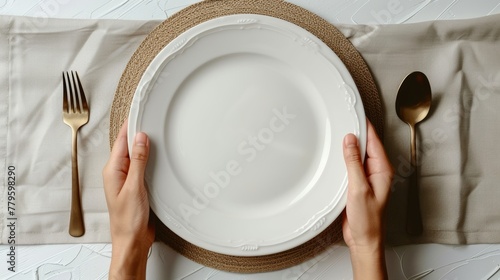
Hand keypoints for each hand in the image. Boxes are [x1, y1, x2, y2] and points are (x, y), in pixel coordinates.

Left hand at [103, 121, 153, 279]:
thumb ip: (137, 161)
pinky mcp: (136, 186)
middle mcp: (118, 172)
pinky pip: (142, 165)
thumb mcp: (134, 187)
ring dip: (144, 144)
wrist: (132, 241)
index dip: (131, 124)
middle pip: (128, 145)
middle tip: (151, 115)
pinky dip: (149, 157)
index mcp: (113, 170)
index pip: (122, 140)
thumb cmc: (128, 220)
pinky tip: (156, 155)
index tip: (139, 109)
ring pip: (136, 154)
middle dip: (138, 130)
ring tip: (155, 130)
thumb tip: (140, 138)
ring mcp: (127, 179)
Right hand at [342, 120, 392, 279]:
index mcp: (383, 170)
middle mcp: (376, 171)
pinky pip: (350, 165)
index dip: (365, 125)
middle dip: (355, 132)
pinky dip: (342, 159)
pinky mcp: (357, 184)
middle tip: (342, 118)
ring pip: (357, 155)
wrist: (364, 240)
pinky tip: (334, 155)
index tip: (355, 112)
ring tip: (336, 133)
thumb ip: (354, 163)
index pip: (374, 140)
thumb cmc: (368, 220)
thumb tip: (350, 141)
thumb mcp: (358, 188)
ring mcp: (366, 177)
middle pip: (366, 145)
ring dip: (347, 146)